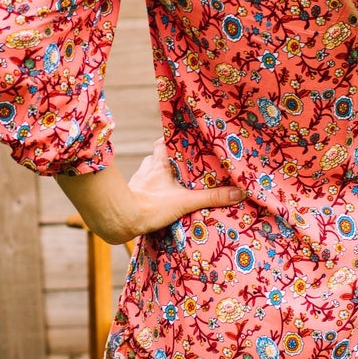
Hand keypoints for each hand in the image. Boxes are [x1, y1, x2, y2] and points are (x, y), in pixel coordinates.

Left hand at [124, 138, 244, 237]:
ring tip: (170, 180)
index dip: (172, 139)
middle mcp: (146, 169)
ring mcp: (137, 181)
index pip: (164, 142)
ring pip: (148, 171)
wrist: (120, 220)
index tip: (182, 138)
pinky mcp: (131, 194)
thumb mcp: (185, 201)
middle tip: (182, 163)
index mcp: (159, 164)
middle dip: (168, 158)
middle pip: (157, 155)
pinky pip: (141, 186)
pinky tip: (156, 196)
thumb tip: (238, 193)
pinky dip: (149, 188)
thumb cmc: (150, 207)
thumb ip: (211, 197)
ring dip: (157, 173)